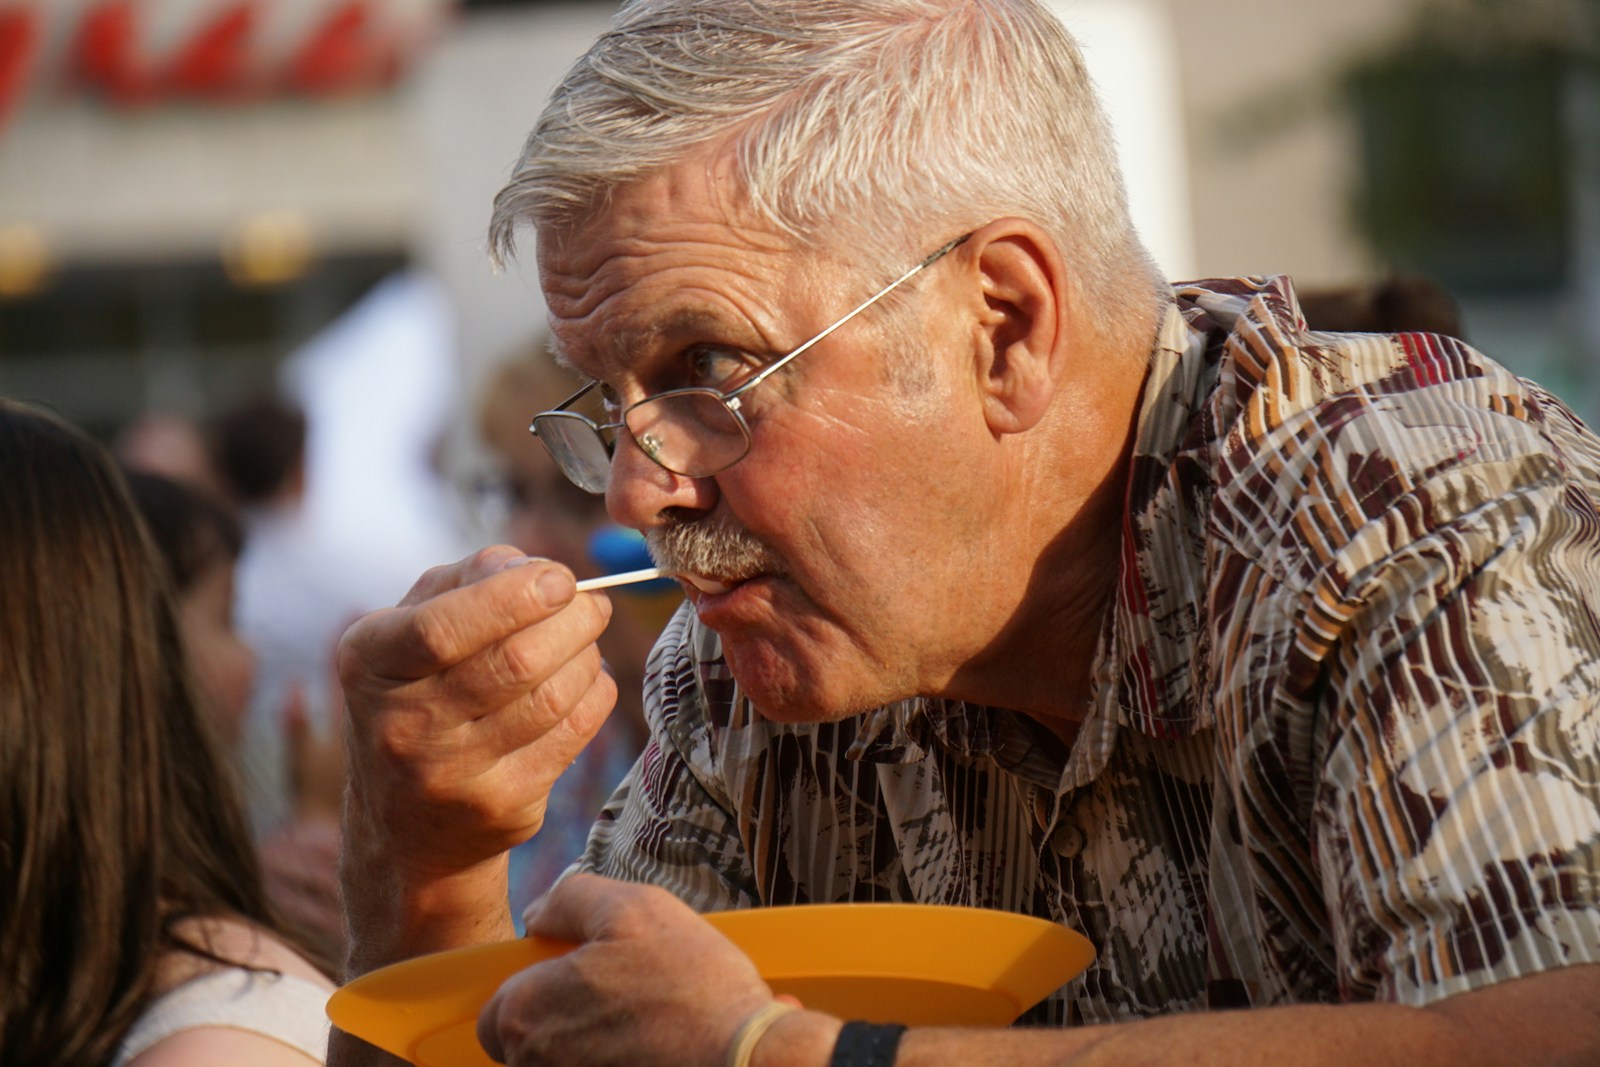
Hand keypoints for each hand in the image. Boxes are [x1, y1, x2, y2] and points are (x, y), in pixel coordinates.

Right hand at [338, 546, 615, 911]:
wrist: (404, 824)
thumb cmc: (418, 694)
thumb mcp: (412, 628)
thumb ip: (468, 580)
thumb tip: (538, 568)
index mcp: (370, 662)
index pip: (442, 628)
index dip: (513, 597)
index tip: (560, 580)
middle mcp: (402, 724)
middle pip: (514, 661)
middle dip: (574, 620)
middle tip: (593, 604)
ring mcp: (451, 774)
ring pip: (552, 697)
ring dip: (587, 656)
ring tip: (587, 640)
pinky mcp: (501, 806)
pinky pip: (573, 733)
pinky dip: (595, 695)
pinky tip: (587, 682)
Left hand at [478, 874, 775, 1065]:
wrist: (744, 1061)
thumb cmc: (689, 987)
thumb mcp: (632, 908)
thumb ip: (570, 900)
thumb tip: (537, 915)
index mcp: (526, 1013)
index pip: (496, 1012)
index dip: (535, 990)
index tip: (578, 979)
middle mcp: (535, 1065)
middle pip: (532, 1045)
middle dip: (569, 1021)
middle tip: (625, 998)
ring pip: (568, 1061)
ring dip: (598, 1045)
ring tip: (654, 1025)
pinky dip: (626, 1062)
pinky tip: (664, 1051)